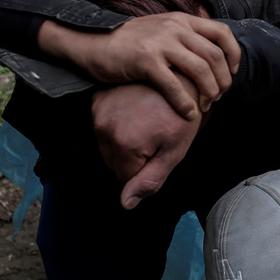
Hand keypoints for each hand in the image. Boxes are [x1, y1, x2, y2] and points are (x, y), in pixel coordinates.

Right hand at [38, 12, 239, 118]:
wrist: (91, 42)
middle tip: (218, 96)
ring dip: (209, 92)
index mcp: (181, 20)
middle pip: (215, 55)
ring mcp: (160, 43)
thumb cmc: (127, 41)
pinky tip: (188, 114)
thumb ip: (182, 35)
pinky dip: (186, 103)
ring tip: (205, 105)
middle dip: (222, 80)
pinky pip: (175, 86)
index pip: (222, 33)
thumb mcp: (159, 28)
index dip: (233, 55)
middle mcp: (174, 28)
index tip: (231, 73)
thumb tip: (206, 52)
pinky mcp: (145, 61)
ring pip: (200, 70)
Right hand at [91, 83, 204, 208]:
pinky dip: (116, 123)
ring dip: (123, 141)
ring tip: (146, 122)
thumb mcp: (174, 151)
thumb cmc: (182, 115)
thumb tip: (126, 204)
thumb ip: (150, 180)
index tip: (160, 149)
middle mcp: (105, 129)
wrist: (179, 76)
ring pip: (107, 145)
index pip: (125, 178)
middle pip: (113, 162)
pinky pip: (102, 125)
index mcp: (125, 144)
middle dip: (133, 156)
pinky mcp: (97, 100)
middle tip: (154, 134)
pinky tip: (135, 113)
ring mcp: (99, 112)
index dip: (145, 168)